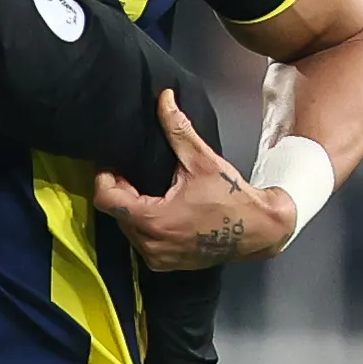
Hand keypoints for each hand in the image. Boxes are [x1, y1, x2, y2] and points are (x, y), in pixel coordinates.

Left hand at [94, 92, 297, 270]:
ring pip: (127, 229)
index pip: (107, 200)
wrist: (258, 230)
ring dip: (132, 209)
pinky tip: (159, 208)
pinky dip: (144, 225)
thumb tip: (164, 99)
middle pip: (116, 213)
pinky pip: (142, 241)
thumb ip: (177, 129)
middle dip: (121, 191)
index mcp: (154, 221)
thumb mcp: (202, 160)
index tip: (112, 164)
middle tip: (132, 171)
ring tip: (147, 188)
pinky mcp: (165, 264)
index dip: (105, 178)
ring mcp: (157, 258)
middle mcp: (150, 245)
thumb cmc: (232, 197)